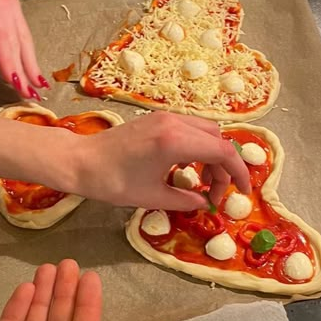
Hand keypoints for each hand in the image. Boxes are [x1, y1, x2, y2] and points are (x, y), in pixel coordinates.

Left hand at [0, 0, 45, 98]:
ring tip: (40, 85)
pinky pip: (23, 31)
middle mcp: (7, 6)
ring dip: (32, 62)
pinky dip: (28, 49)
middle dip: (27, 70)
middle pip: (20, 43)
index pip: (2, 40)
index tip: (16, 84)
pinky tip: (30, 61)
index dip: (9, 63)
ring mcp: (12, 4)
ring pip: (25, 38)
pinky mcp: (11, 3)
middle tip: (34, 96)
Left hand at [72, 111, 250, 208]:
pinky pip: (190, 129)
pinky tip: (184, 168)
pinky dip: (197, 147)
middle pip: (219, 140)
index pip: (223, 152)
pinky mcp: (157, 119)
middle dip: (224, 167)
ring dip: (211, 156)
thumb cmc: (111, 181)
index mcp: (175, 141)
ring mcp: (165, 117)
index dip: (239, 173)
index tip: (241, 192)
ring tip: (201, 182)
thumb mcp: (152, 197)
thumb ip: (185, 200)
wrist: (79, 161)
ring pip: (206, 132)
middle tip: (215, 193)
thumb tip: (204, 203)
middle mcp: (175, 122)